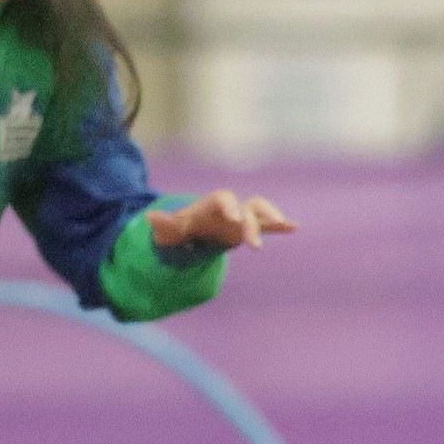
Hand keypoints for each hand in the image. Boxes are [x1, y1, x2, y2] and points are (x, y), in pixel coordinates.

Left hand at [147, 190, 295, 251]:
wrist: (190, 232)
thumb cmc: (179, 230)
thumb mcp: (169, 230)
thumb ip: (164, 224)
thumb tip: (149, 218)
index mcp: (211, 205)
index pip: (223, 198)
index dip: (229, 205)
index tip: (233, 217)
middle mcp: (230, 208)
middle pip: (246, 206)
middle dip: (253, 222)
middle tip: (254, 246)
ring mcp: (241, 217)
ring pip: (261, 209)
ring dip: (273, 216)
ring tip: (286, 226)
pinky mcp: (249, 228)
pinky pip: (267, 225)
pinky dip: (281, 225)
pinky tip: (295, 228)